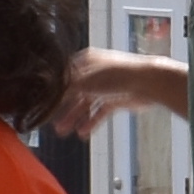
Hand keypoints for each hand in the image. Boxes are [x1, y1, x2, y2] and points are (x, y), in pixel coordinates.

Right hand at [47, 50, 180, 141]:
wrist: (147, 83)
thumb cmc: (117, 75)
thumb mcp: (84, 81)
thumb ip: (65, 88)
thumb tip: (48, 92)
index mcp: (86, 61)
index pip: (65, 76)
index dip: (55, 90)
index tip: (45, 103)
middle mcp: (95, 72)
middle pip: (75, 92)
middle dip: (64, 109)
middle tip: (53, 123)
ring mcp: (106, 86)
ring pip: (87, 104)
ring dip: (75, 117)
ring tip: (65, 131)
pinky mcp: (117, 98)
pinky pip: (100, 112)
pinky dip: (91, 122)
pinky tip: (83, 133)